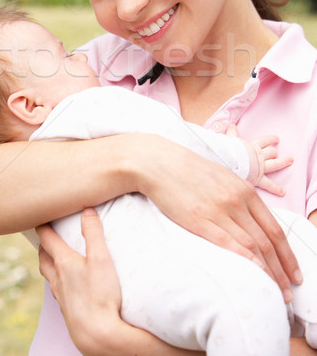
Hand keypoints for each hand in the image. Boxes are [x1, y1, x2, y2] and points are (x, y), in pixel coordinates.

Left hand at [37, 208, 122, 354]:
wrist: (98, 335)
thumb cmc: (101, 296)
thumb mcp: (101, 258)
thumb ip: (94, 232)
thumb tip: (87, 210)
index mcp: (63, 263)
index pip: (47, 238)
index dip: (42, 225)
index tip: (38, 215)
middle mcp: (57, 279)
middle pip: (43, 257)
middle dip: (43, 244)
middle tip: (45, 234)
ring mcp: (61, 296)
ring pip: (48, 275)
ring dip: (48, 263)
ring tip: (54, 257)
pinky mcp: (68, 310)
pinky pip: (57, 291)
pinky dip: (57, 282)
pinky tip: (66, 285)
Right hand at [133, 133, 301, 303]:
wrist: (161, 163)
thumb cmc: (190, 171)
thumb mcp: (224, 178)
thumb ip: (240, 198)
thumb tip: (253, 222)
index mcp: (245, 190)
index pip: (275, 228)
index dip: (288, 254)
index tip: (294, 272)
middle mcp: (236, 201)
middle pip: (267, 241)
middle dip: (282, 269)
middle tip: (290, 290)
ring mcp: (218, 210)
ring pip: (252, 246)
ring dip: (268, 271)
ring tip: (276, 290)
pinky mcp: (199, 220)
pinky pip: (228, 244)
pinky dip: (245, 261)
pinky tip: (254, 273)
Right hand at [226, 124, 292, 194]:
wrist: (227, 162)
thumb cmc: (228, 150)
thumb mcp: (230, 140)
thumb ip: (232, 133)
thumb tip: (232, 125)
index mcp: (252, 146)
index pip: (264, 141)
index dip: (271, 139)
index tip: (276, 139)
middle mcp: (259, 156)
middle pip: (271, 152)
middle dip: (274, 152)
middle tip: (277, 152)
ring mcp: (260, 167)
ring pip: (275, 164)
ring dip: (283, 162)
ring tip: (290, 160)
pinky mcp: (258, 178)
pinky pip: (269, 184)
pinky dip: (276, 188)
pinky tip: (283, 192)